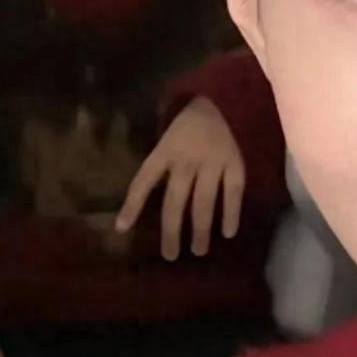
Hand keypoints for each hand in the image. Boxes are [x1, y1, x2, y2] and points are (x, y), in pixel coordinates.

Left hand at [115, 97, 244, 260]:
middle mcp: (187, 159)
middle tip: (170, 255)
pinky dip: (231, 213)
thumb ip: (157, 170)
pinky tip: (228, 233)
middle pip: (176, 199)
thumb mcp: (165, 143)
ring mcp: (213, 161)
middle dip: (171, 230)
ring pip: (204, 201)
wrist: (220, 100)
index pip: (144, 180)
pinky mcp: (235, 163)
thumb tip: (140, 204)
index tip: (121, 229)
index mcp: (165, 151)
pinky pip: (233, 192)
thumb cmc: (186, 129)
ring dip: (200, 229)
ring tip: (197, 251)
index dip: (132, 204)